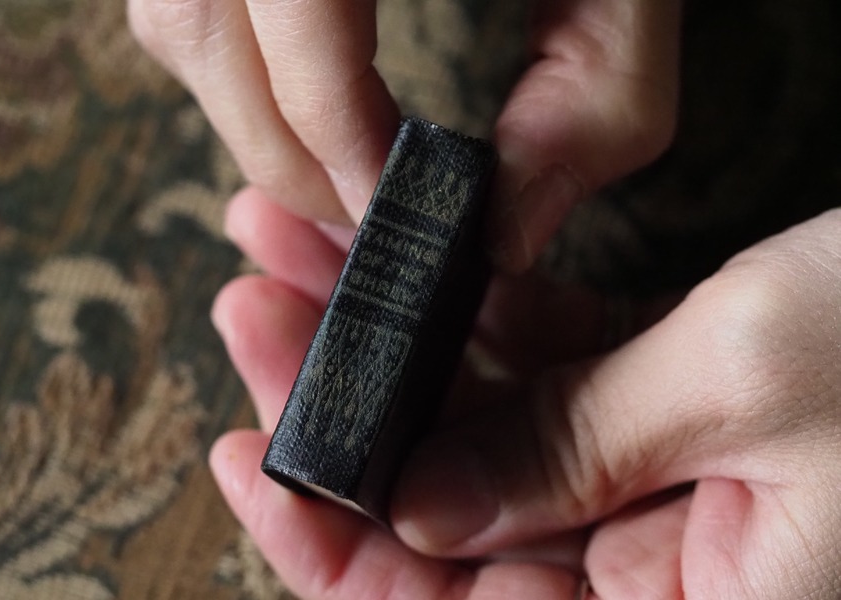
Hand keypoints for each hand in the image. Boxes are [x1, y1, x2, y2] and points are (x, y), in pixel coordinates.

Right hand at [129, 0, 679, 266]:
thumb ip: (595, 99)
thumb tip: (506, 233)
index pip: (298, 17)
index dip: (335, 137)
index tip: (388, 212)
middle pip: (195, 24)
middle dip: (278, 149)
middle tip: (355, 209)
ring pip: (172, 12)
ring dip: (248, 111)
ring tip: (335, 160)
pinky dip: (239, 61)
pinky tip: (310, 88)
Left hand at [210, 190, 840, 598]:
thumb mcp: (742, 382)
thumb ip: (572, 451)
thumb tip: (418, 508)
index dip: (335, 547)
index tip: (251, 457)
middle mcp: (650, 570)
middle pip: (440, 512)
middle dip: (339, 404)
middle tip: (259, 312)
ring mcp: (645, 484)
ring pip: (473, 425)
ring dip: (387, 336)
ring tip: (301, 252)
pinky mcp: (653, 407)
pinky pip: (536, 371)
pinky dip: (471, 313)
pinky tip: (410, 256)